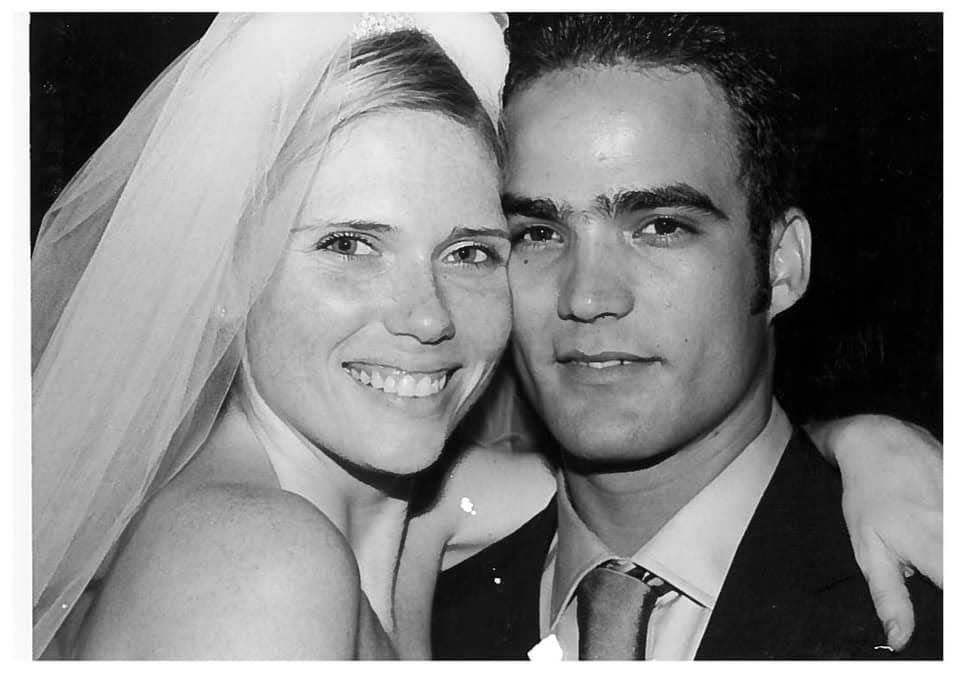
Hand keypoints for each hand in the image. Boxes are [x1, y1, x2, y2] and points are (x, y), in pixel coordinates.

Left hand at [808, 415, 941, 649]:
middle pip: (959, 567)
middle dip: (945, 574)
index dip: (953, 620)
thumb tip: (899, 639)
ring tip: (924, 542)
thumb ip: (889, 598)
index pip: (957, 597)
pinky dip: (951, 533)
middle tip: (925, 564)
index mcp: (939, 552)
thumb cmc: (868, 496)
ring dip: (946, 554)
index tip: (943, 618)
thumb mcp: (869, 550)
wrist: (880, 442)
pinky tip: (934, 528)